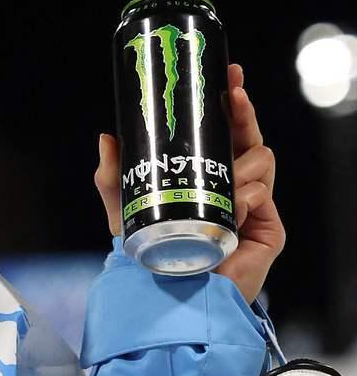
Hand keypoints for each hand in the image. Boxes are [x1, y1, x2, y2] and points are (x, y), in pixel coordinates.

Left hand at [94, 63, 283, 304]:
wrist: (169, 298)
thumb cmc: (150, 259)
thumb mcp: (126, 211)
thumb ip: (112, 178)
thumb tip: (106, 137)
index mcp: (208, 179)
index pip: (225, 135)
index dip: (231, 105)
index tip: (229, 77)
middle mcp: (234, 189)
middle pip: (250, 138)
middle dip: (244, 111)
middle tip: (233, 92)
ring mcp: (254, 208)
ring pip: (261, 161)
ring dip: (240, 164)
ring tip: (221, 185)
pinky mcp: (268, 230)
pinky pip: (263, 194)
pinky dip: (247, 196)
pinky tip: (231, 209)